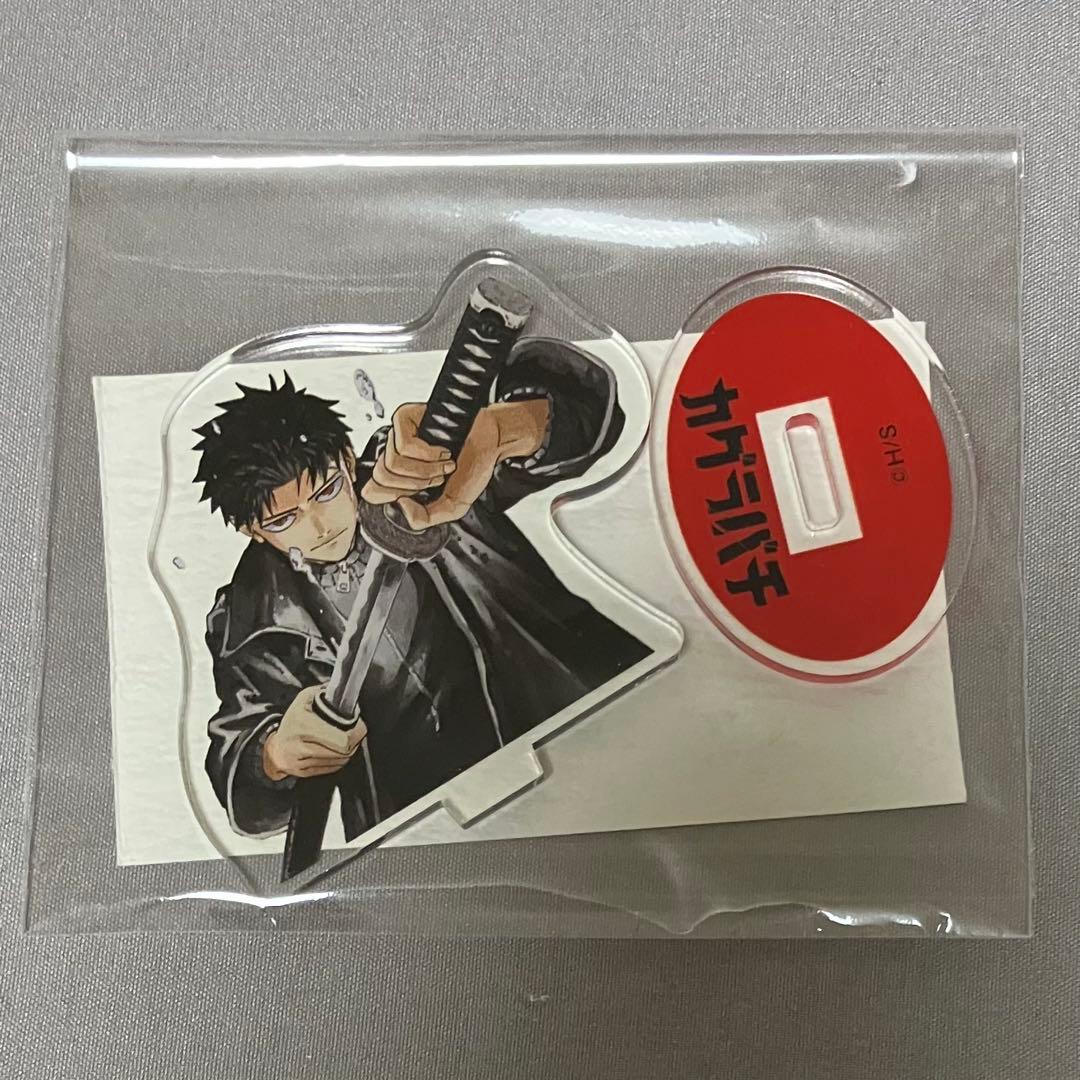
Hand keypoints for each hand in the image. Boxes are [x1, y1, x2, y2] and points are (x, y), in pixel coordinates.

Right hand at [262, 684, 366, 779]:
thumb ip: (321, 693)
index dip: (356, 731)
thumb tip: (340, 688)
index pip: (342, 738)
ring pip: (341, 760)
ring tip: (346, 739)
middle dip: (355, 740)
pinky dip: (340, 759)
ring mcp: (303, 763)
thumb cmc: (292, 724)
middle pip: (344, 751)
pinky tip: (336, 750)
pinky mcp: (307, 773)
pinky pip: (334, 768)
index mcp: (303, 727)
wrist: (274, 749)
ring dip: (349, 750)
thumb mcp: (302, 701)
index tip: (358, 723)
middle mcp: (302, 747)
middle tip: (355, 731)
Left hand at [361, 399, 548, 528]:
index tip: (418, 494)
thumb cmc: (474, 466)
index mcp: (401, 477)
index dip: (392, 497)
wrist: (492, 441)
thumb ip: (425, 518)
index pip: (371, 490)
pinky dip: (427, 453)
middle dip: (418, 483)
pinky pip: (403, 444)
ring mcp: (399, 435)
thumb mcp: (452, 507)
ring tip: (444, 463)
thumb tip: (400, 505)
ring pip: (393, 462)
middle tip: (438, 478)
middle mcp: (396, 455)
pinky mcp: (406, 418)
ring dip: (427, 469)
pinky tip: (441, 450)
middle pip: (382, 477)